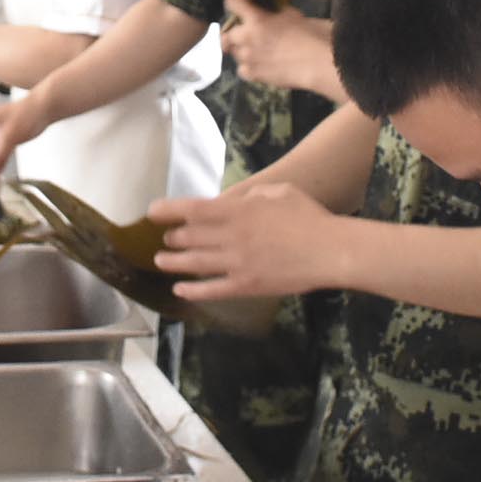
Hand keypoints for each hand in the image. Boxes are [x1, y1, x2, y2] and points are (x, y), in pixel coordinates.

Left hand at [151, 183, 352, 299]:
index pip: (193, 209)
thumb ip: (252, 195)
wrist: (328, 251)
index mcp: (238, 211)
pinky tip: (180, 289)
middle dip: (173, 237)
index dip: (168, 209)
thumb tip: (235, 200)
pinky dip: (193, 290)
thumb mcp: (279, 192)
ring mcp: (236, 263)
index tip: (152, 211)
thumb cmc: (308, 217)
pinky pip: (212, 289)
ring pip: (195, 263)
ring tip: (160, 261)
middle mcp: (231, 237)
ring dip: (174, 262)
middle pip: (190, 237)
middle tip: (165, 238)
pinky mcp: (246, 285)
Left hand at [222, 0, 339, 98]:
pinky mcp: (253, 75)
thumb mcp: (294, 15)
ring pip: (234, 53)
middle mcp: (246, 38)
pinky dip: (249, 67)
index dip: (236, 1)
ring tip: (258, 52)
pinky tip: (261, 66)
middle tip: (249, 33)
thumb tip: (271, 14)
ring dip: (242, 50)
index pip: (232, 2)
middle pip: (226, 34)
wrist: (319, 64)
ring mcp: (247, 58)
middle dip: (235, 32)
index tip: (243, 4)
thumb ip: (276, 13)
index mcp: (256, 19)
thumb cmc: (312, 35)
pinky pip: (243, 70)